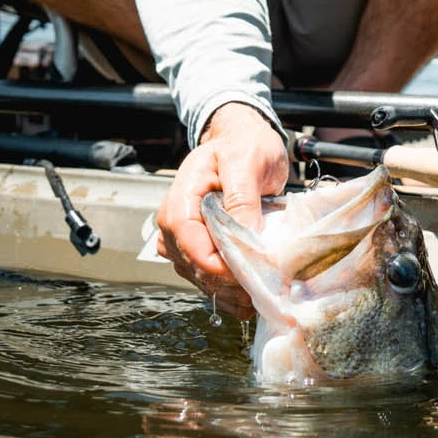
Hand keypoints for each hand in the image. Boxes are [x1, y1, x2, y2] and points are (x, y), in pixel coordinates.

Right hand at [155, 102, 288, 318]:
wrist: (244, 140)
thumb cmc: (245, 145)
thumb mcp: (247, 162)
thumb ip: (242, 197)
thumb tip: (244, 235)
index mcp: (181, 199)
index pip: (188, 240)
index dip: (215, 263)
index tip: (246, 274)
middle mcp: (176, 222)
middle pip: (192, 263)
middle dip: (225, 281)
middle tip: (262, 289)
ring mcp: (186, 236)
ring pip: (198, 275)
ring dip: (226, 290)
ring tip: (258, 296)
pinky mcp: (200, 245)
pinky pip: (206, 273)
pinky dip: (226, 289)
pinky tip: (247, 298)